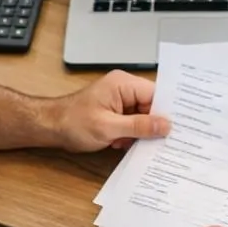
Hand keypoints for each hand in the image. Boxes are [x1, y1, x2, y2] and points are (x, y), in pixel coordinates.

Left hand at [53, 70, 170, 151]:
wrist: (50, 127)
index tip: (176, 129)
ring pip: (143, 116)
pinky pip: (133, 122)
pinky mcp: (116, 111)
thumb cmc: (73, 122)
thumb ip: (139, 126)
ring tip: (124, 142)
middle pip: (151, 106)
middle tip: (154, 142)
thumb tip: (166, 125)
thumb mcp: (109, 127)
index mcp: (123, 84)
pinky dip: (130, 134)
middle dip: (151, 126)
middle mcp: (124, 88)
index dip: (166, 112)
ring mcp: (120, 99)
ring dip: (138, 133)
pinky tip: (119, 142)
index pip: (156, 95)